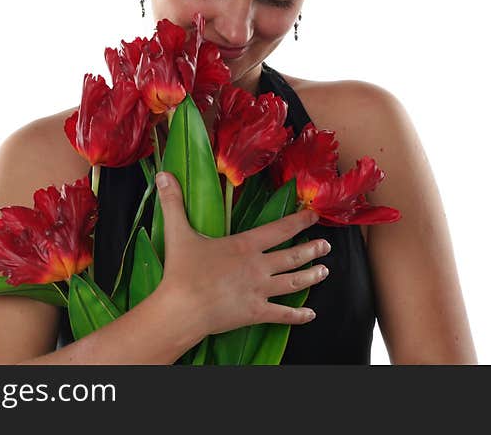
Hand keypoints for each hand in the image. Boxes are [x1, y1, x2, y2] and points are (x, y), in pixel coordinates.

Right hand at [154, 171, 330, 335]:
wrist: (183, 308)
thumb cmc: (182, 271)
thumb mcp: (178, 232)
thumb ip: (173, 203)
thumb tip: (164, 175)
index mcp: (245, 245)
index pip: (279, 229)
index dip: (299, 221)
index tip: (313, 217)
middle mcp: (258, 266)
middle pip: (293, 256)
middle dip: (312, 249)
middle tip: (326, 245)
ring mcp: (260, 290)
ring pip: (294, 282)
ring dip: (312, 276)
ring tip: (325, 271)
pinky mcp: (256, 312)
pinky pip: (282, 314)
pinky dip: (298, 315)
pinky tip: (309, 315)